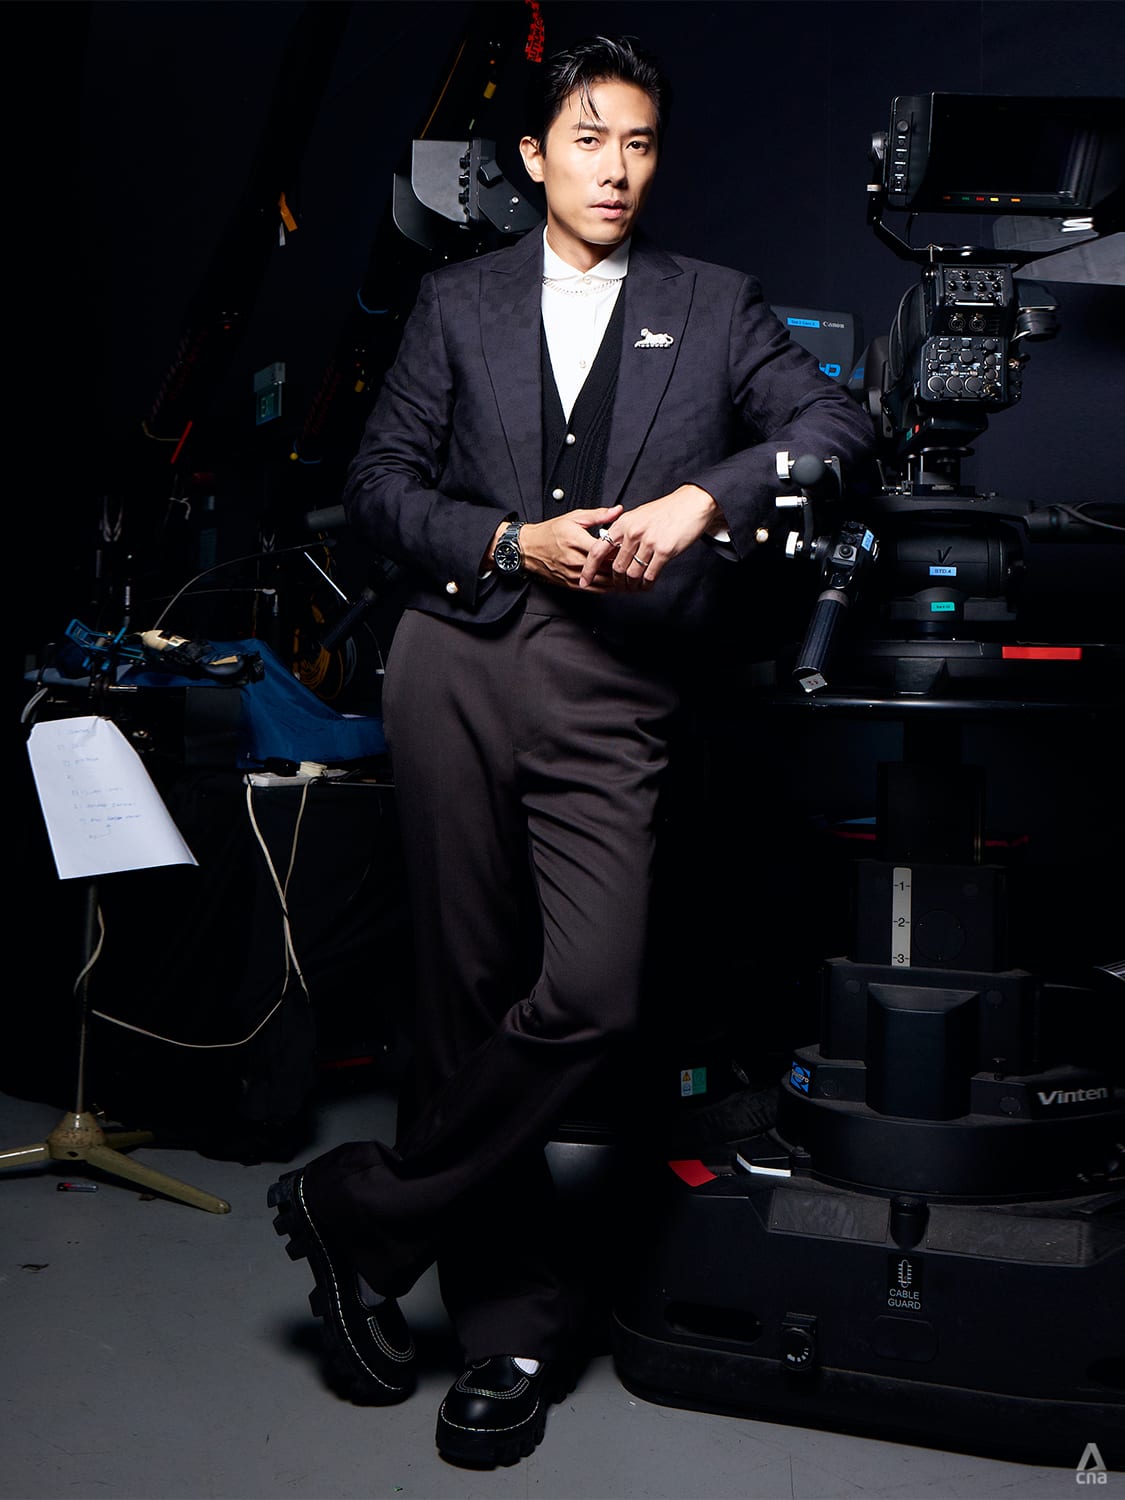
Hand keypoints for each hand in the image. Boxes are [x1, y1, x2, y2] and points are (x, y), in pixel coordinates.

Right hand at [518, 505, 623, 590]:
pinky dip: (608, 587)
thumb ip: (599, 515)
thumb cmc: (551, 532)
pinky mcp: (571, 584)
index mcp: (576, 541)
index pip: (605, 549)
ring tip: (633, 575)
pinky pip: (594, 589)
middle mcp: (574, 560)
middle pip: (606, 567)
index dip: (621, 549)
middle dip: (624, 566)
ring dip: (619, 580)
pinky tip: (619, 584)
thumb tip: (618, 510)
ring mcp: (572, 574)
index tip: (633, 546)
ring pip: (602, 581)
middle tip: (639, 562)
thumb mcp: (574, 517)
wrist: (529, 548)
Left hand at [578, 485, 722, 591]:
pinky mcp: (664, 551)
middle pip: (616, 567)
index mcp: (622, 524)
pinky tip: (647, 584)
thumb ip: (623, 532)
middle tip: (620, 588)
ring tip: (635, 587)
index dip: (589, 569)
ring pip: (632, 574)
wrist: (691, 504)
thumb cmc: (666, 511)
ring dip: (632, 585)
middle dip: (617, 582)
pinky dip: (647, 584)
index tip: (584, 581)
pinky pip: (650, 575)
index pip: (598, 550)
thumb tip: (611, 550)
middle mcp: (632, 532)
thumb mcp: (637, 515)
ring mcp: (648, 542)